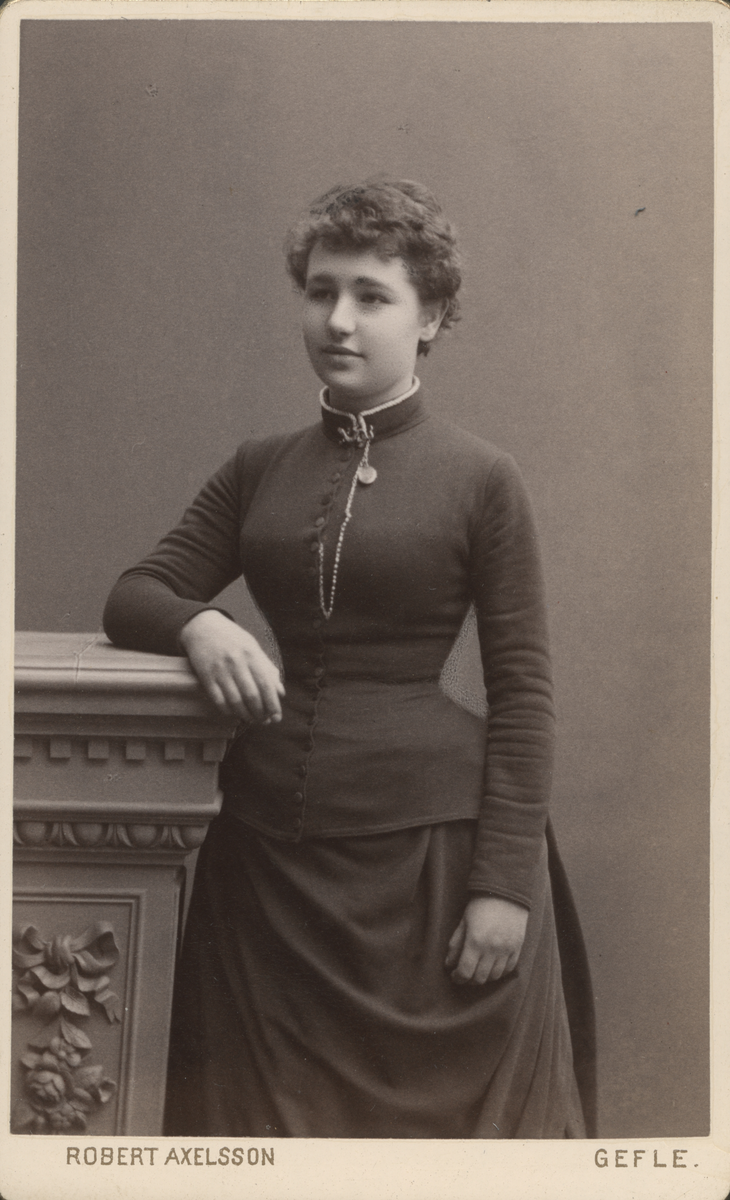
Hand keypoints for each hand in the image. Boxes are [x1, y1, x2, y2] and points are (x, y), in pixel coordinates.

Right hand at [179, 610, 284, 724]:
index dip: (273, 704)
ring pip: (235, 701)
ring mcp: (219, 670)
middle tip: (264, 721)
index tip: (276, 717)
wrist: (203, 627)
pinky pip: (218, 699)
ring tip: (251, 719)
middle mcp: (236, 662)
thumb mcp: (253, 647)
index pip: (266, 684)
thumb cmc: (232, 639)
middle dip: (260, 713)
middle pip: (251, 696)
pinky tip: (234, 713)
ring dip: (245, 715)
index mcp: (251, 654)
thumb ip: (268, 669)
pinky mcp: (205, 676)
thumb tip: (280, 692)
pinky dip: (227, 710)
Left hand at [445, 895, 527, 984]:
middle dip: (469, 980)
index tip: (454, 975)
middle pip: (480, 978)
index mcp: (475, 941)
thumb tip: (449, 963)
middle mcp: (492, 949)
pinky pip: (508, 969)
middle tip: (465, 975)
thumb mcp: (463, 922)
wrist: (506, 893)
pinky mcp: (517, 948)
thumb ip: (456, 944)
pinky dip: (499, 972)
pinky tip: (492, 967)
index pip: (465, 971)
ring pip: (495, 976)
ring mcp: (507, 950)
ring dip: (484, 978)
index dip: (458, 977)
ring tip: (478, 971)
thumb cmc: (480, 905)